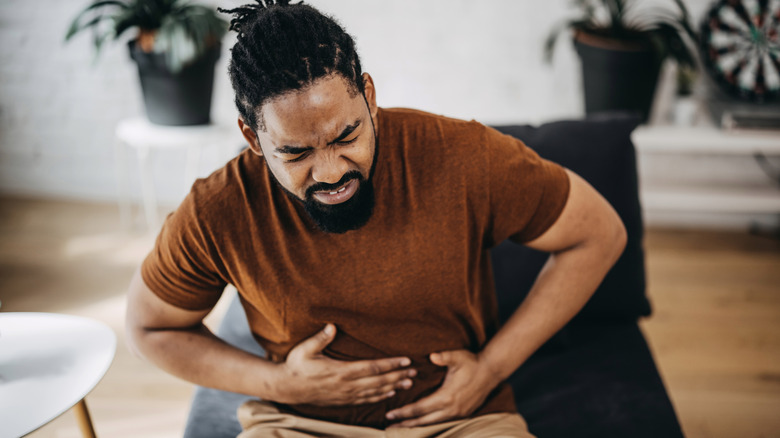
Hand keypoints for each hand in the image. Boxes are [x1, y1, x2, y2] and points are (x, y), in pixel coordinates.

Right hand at [274, 324, 416, 405]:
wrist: (288, 388)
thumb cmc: (296, 365)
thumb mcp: (305, 350)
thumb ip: (320, 339)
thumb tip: (332, 326)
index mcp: (341, 371)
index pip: (372, 368)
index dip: (391, 364)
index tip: (405, 360)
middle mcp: (347, 385)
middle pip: (379, 381)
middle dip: (398, 376)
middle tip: (415, 372)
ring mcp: (346, 395)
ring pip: (375, 392)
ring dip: (393, 387)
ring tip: (409, 383)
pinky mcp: (343, 400)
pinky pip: (366, 400)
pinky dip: (380, 397)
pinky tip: (390, 394)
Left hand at [385, 349, 500, 426]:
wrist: (491, 372)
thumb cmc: (472, 363)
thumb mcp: (457, 357)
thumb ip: (444, 357)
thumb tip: (432, 356)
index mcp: (446, 397)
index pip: (420, 408)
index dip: (404, 413)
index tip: (390, 414)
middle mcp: (451, 409)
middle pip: (423, 421)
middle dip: (406, 424)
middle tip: (390, 426)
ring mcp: (457, 413)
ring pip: (433, 423)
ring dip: (417, 425)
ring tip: (402, 427)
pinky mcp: (462, 414)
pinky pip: (441, 421)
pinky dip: (429, 423)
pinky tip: (422, 422)